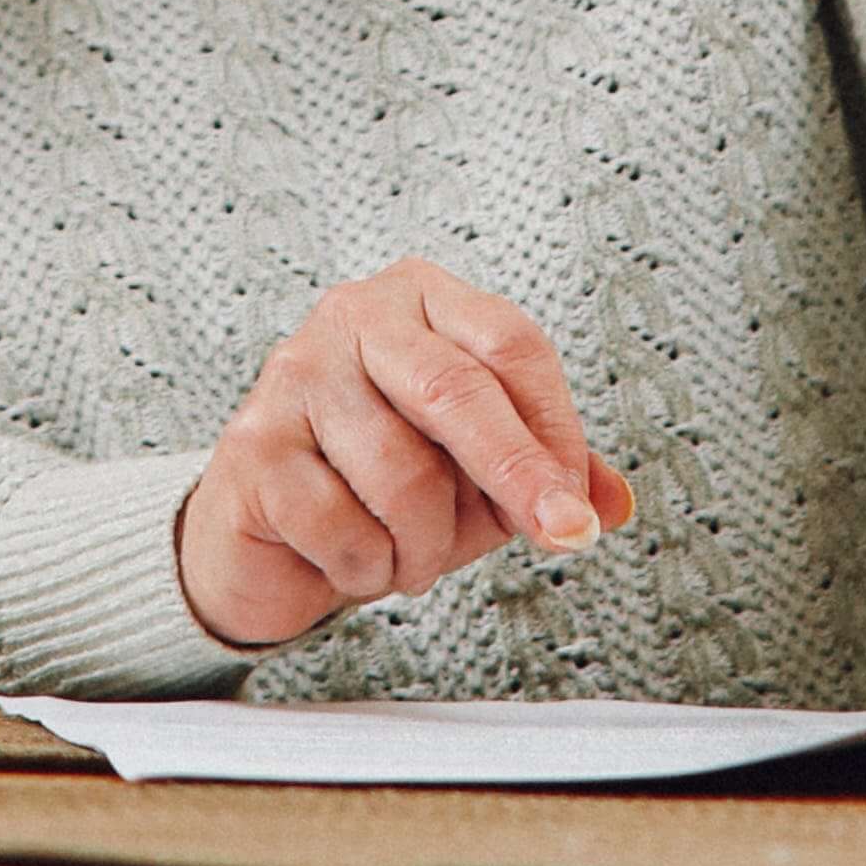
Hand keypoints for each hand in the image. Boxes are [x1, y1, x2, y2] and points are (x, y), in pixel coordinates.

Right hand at [175, 260, 635, 655]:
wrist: (267, 538)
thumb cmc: (377, 486)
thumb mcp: (477, 476)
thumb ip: (545, 474)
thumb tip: (612, 502)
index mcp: (420, 300)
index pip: (509, 343)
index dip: (554, 427)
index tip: (579, 504)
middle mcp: (354, 316)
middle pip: (457, 388)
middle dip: (518, 473)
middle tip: (562, 534)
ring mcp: (295, 374)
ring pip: (402, 472)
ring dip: (423, 545)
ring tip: (407, 554)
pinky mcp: (254, 445)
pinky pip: (341, 525)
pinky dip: (365, 566)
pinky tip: (353, 558)